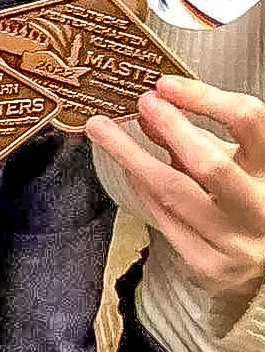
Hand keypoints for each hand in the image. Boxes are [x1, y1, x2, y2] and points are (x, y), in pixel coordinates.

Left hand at [87, 75, 264, 304]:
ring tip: (103, 131)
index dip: (205, 98)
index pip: (247, 122)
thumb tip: (151, 111)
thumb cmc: (247, 204)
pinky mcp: (209, 266)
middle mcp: (260, 208)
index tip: (166, 85)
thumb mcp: (234, 163)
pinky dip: (143, 191)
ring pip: (173, 192)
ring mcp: (236, 242)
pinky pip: (165, 220)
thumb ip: (198, 138)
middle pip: (210, 163)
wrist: (263, 265)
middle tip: (140, 104)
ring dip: (132, 156)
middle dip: (171, 128)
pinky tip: (129, 171)